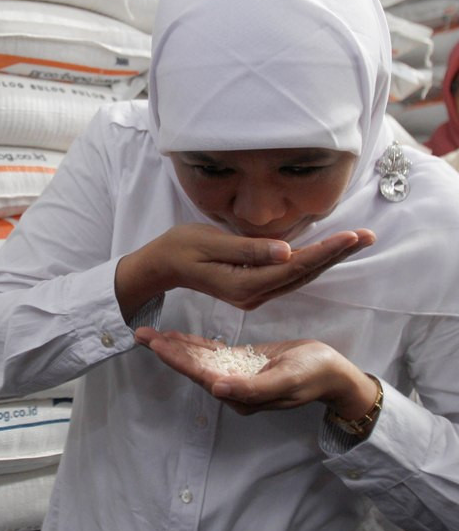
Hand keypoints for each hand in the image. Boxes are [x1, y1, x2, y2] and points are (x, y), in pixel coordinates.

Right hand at [115, 224, 374, 317]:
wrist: (161, 266)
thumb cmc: (180, 248)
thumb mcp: (210, 243)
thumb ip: (248, 248)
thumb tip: (286, 251)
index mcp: (244, 284)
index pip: (293, 267)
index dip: (324, 251)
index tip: (351, 235)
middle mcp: (253, 295)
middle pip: (303, 273)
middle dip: (336, 254)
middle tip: (369, 236)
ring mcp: (253, 295)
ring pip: (299, 276)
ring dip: (328, 259)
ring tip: (356, 241)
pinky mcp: (252, 289)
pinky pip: (288, 276)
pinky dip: (310, 263)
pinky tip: (326, 252)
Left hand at [133, 328, 379, 423]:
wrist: (332, 372)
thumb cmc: (313, 375)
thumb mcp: (286, 380)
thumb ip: (252, 388)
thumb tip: (216, 388)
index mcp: (240, 395)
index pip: (200, 375)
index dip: (177, 360)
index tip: (155, 344)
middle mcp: (232, 388)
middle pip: (192, 367)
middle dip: (166, 351)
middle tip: (140, 333)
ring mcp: (235, 374)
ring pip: (198, 359)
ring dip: (174, 346)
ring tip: (148, 333)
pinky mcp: (241, 362)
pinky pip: (212, 353)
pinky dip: (193, 344)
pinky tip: (175, 336)